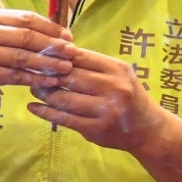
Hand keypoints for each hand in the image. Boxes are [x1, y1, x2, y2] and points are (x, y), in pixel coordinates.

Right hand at [0, 9, 74, 107]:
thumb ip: (18, 32)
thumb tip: (61, 33)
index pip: (26, 18)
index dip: (50, 28)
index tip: (69, 37)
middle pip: (25, 37)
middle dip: (53, 45)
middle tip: (73, 52)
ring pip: (22, 57)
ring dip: (48, 63)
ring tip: (66, 68)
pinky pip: (15, 75)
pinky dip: (35, 79)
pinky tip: (50, 82)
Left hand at [27, 45, 165, 152]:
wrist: (148, 129)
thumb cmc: (128, 97)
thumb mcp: (118, 75)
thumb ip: (92, 65)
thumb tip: (56, 52)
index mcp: (117, 69)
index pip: (80, 57)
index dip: (56, 56)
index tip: (40, 56)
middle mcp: (113, 87)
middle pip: (69, 76)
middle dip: (47, 74)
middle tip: (32, 73)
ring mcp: (105, 110)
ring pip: (63, 98)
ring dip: (43, 93)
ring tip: (33, 89)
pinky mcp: (95, 129)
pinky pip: (63, 118)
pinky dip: (44, 111)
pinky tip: (33, 106)